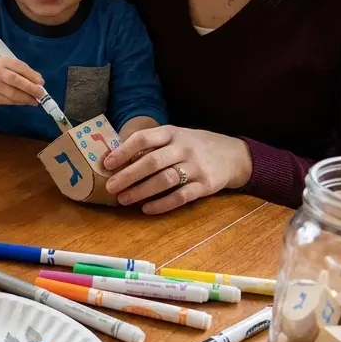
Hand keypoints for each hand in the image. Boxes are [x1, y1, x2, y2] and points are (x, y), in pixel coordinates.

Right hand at [0, 57, 44, 106]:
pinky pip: (8, 101)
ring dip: (26, 98)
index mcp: (2, 62)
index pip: (19, 67)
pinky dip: (19, 102)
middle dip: (31, 88)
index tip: (41, 82)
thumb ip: (21, 71)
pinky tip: (25, 102)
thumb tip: (39, 81)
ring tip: (35, 101)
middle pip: (16, 81)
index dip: (31, 75)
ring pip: (13, 94)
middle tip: (41, 94)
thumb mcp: (7, 65)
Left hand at [101, 125, 251, 213]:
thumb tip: (112, 157)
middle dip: (128, 175)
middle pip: (152, 161)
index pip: (143, 138)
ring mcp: (196, 166)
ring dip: (141, 191)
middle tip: (111, 187)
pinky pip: (181, 196)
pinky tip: (147, 209)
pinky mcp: (205, 185)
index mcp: (171, 132)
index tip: (107, 163)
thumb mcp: (174, 137)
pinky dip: (162, 204)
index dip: (123, 151)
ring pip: (165, 180)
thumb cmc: (193, 146)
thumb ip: (149, 145)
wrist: (233, 155)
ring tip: (124, 199)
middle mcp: (183, 147)